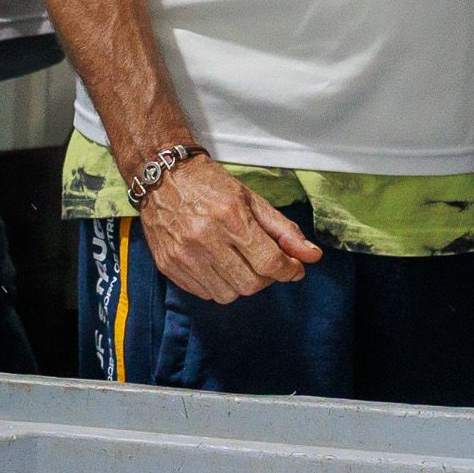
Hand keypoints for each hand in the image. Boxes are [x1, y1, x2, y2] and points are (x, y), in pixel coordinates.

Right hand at [136, 153, 321, 305]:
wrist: (160, 177)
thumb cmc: (210, 184)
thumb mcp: (251, 199)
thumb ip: (283, 230)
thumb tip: (312, 256)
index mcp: (230, 217)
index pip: (270, 263)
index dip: (288, 270)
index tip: (292, 267)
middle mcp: (205, 238)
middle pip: (251, 284)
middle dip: (265, 278)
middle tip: (262, 262)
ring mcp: (184, 255)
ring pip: (228, 295)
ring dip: (240, 284)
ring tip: (237, 262)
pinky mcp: (169, 266)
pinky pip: (204, 293)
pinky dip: (218, 285)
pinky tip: (217, 265)